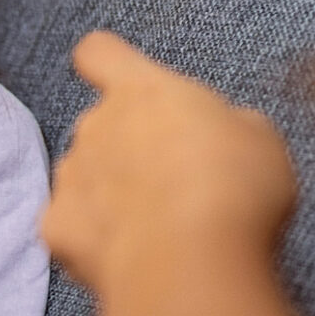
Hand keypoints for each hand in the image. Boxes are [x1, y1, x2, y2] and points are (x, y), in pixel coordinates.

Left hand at [42, 31, 297, 293]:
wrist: (191, 263)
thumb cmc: (233, 189)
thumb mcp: (257, 138)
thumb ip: (225, 124)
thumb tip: (216, 134)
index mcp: (141, 91)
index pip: (100, 53)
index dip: (108, 63)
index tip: (122, 80)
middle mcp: (95, 125)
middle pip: (102, 126)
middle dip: (130, 150)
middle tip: (177, 186)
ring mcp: (71, 176)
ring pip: (84, 178)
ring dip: (110, 196)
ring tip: (159, 229)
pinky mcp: (56, 228)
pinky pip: (72, 228)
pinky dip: (94, 241)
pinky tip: (131, 257)